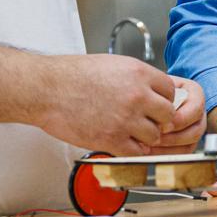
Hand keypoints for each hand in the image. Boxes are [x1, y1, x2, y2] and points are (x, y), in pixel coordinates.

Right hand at [35, 55, 198, 154]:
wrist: (46, 89)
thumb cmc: (71, 75)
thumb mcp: (111, 65)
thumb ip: (134, 78)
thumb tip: (148, 88)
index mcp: (138, 73)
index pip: (170, 91)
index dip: (163, 99)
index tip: (155, 104)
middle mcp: (137, 95)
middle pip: (168, 114)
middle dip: (158, 119)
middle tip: (146, 120)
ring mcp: (126, 118)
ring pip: (154, 135)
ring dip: (144, 136)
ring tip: (130, 132)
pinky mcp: (112, 138)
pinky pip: (136, 151)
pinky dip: (131, 150)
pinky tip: (121, 142)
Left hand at [155, 77, 206, 152]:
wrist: (145, 93)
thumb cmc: (149, 87)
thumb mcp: (154, 87)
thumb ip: (158, 98)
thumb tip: (157, 121)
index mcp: (195, 93)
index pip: (196, 109)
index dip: (180, 119)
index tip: (162, 124)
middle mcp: (198, 112)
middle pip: (197, 130)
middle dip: (174, 137)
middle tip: (155, 138)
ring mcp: (194, 127)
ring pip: (190, 144)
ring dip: (169, 148)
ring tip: (150, 145)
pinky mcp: (186, 141)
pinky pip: (181, 153)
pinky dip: (165, 154)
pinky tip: (150, 150)